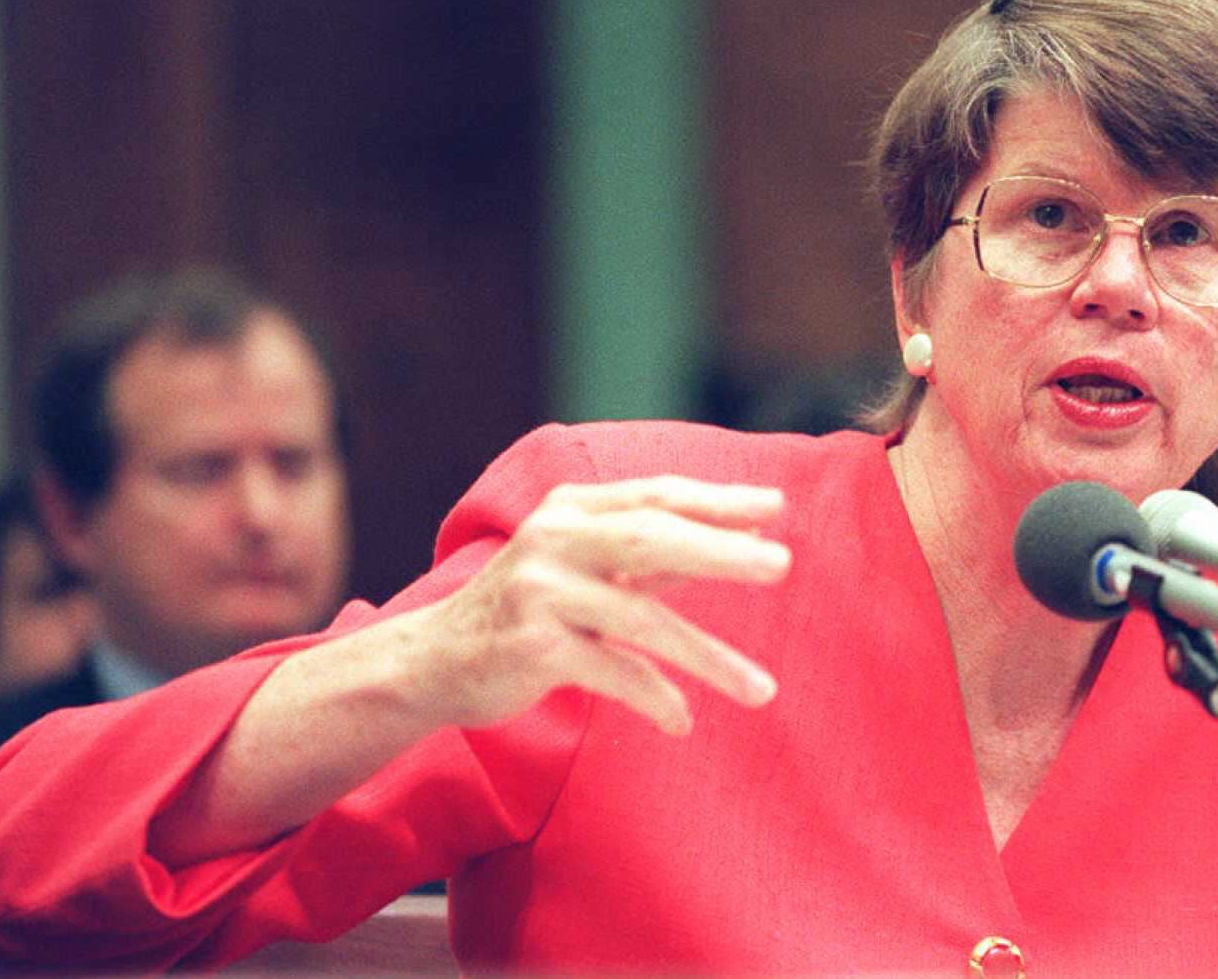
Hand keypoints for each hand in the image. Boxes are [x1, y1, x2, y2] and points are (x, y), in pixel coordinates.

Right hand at [404, 476, 789, 735]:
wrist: (435, 660)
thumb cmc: (530, 608)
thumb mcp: (588, 565)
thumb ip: (654, 552)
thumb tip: (745, 532)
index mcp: (571, 508)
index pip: (655, 495)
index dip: (717, 499)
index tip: (775, 505)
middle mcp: (554, 540)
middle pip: (651, 538)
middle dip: (721, 551)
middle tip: (781, 563)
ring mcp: (541, 593)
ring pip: (642, 619)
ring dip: (709, 657)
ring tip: (762, 690)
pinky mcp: (532, 648)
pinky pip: (612, 673)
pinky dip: (655, 698)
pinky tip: (683, 723)